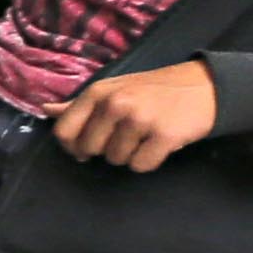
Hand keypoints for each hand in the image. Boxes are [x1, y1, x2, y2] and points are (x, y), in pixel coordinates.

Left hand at [51, 62, 219, 171]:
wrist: (206, 87)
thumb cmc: (154, 89)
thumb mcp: (114, 89)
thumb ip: (80, 104)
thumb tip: (45, 111)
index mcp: (98, 92)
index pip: (64, 132)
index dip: (73, 146)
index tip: (86, 147)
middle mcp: (115, 104)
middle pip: (90, 150)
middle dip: (106, 149)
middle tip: (128, 135)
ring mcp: (139, 119)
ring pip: (116, 160)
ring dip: (131, 154)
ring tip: (147, 135)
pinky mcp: (163, 136)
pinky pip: (141, 166)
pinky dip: (150, 160)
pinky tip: (160, 143)